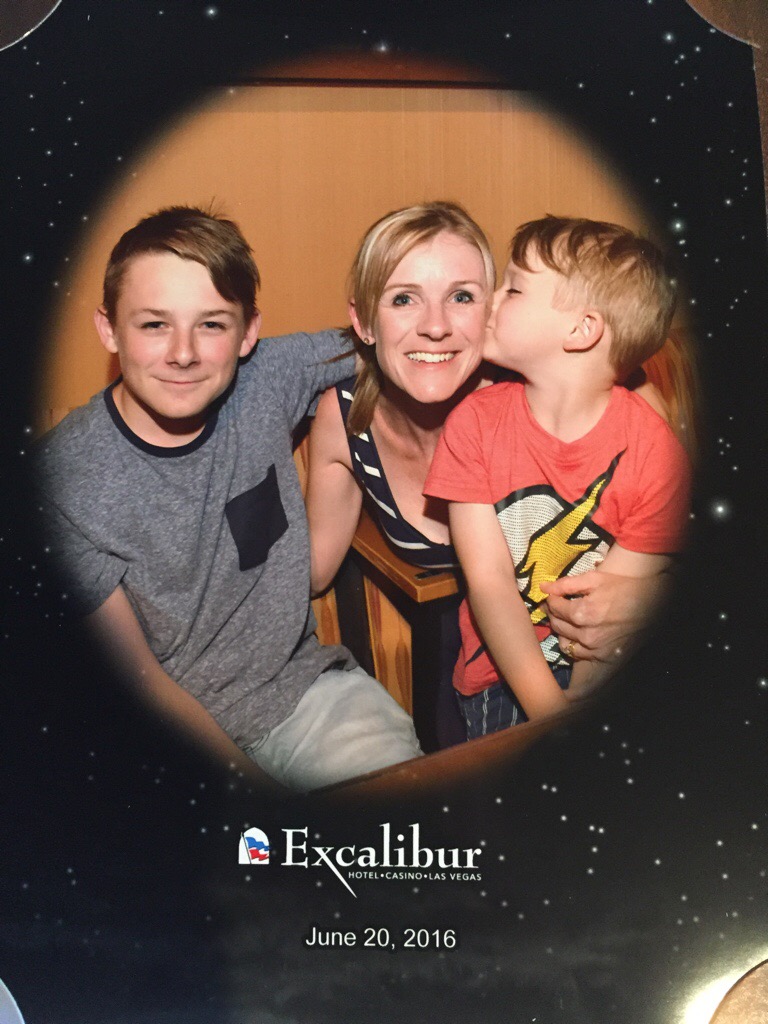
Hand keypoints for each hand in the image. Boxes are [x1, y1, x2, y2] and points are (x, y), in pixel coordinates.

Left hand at [541, 571, 668, 663]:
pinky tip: (577, 632)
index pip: (554, 607)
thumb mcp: (594, 579)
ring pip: (563, 640)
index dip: (551, 598)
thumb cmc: (622, 587)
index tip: (553, 594)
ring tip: (567, 618)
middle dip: (553, 612)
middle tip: (557, 604)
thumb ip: (566, 584)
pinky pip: (575, 653)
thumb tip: (543, 586)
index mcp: (583, 613)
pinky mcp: (602, 656)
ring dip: (561, 628)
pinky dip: (571, 642)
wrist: (651, 604)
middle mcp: (586, 634)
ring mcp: (594, 648)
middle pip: (557, 624)